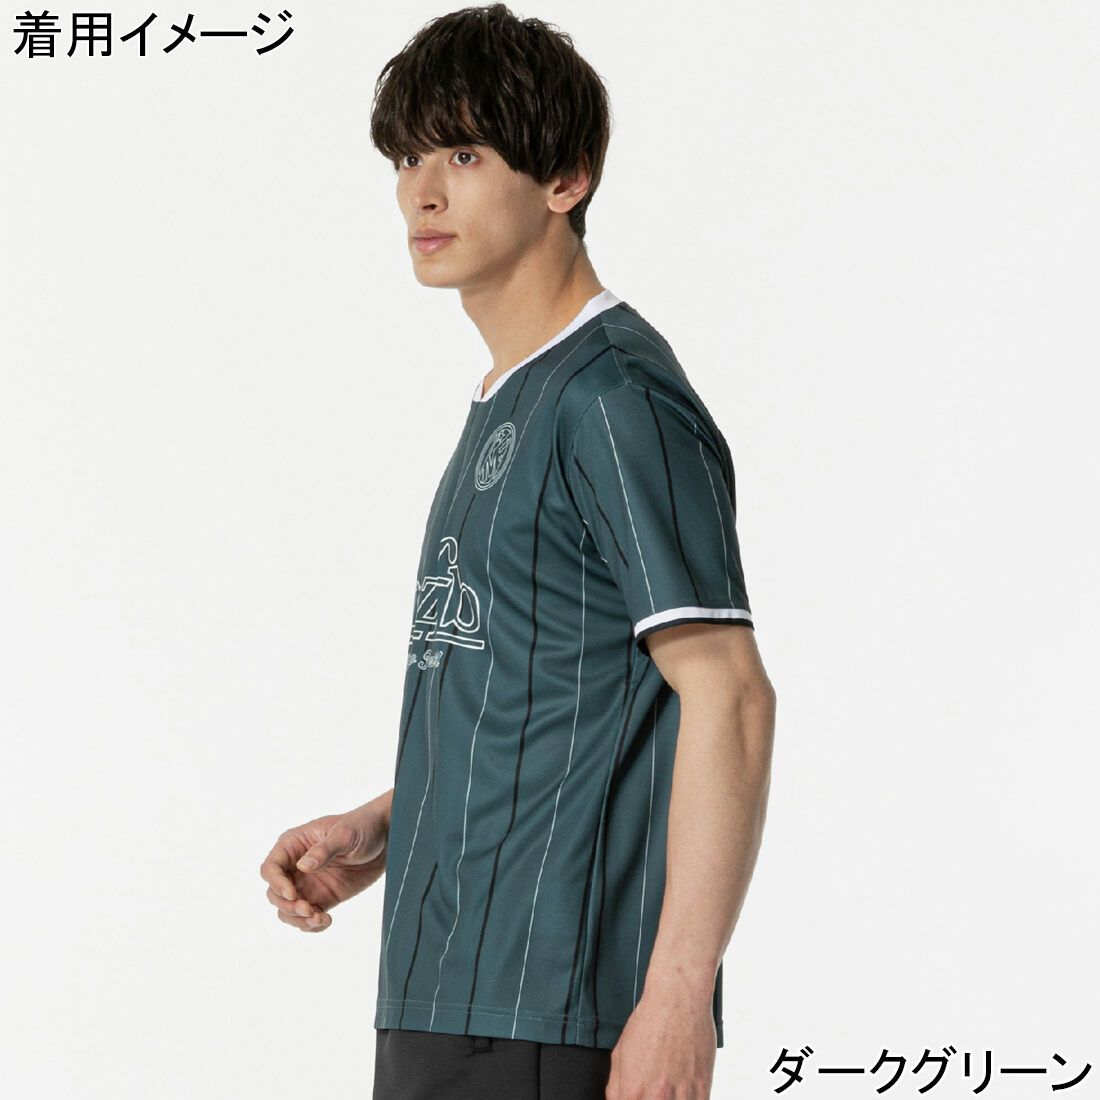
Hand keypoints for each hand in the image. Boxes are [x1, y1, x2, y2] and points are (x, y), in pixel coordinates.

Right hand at [259, 800, 388, 932]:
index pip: (271, 868)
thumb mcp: (344, 834)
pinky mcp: (322, 897)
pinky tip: (326, 921)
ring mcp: (307, 884)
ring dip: (298, 920)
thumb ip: (324, 850)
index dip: (276, 884)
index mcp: (293, 845)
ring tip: (319, 918)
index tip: (293, 894)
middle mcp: (295, 866)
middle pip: (275, 894)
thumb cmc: (362, 827)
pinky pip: (307, 917)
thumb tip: (302, 866)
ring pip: (287, 910)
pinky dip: (312, 925)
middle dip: (287, 906)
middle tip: (309, 910)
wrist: (386, 839)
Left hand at [605, 985, 715, 1098]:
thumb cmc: (650, 1020)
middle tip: (651, 1092)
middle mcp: (657, 1098)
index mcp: (633, 1091)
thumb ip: (616, 1086)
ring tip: (668, 1091)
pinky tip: (681, 1093)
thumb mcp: (620, 1053)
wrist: (678, 999)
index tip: (636, 1096)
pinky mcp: (703, 1089)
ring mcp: (682, 1096)